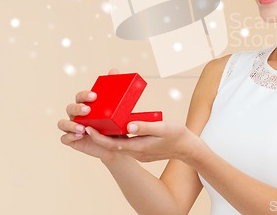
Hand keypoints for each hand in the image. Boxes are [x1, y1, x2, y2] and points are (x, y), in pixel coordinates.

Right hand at [57, 69, 122, 160]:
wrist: (114, 143)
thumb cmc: (114, 123)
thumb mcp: (116, 108)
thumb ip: (115, 90)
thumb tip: (114, 70)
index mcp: (85, 105)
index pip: (80, 96)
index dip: (84, 95)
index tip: (94, 96)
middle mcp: (76, 115)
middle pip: (70, 108)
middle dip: (77, 108)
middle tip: (88, 110)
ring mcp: (72, 128)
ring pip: (63, 123)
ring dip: (71, 124)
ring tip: (83, 127)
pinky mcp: (71, 140)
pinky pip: (64, 138)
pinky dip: (70, 136)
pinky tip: (80, 135)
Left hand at [84, 120, 198, 163]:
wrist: (188, 148)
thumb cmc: (177, 135)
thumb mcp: (162, 128)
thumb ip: (145, 127)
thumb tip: (128, 125)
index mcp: (139, 147)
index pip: (112, 144)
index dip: (98, 137)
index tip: (88, 128)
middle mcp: (136, 151)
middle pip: (112, 145)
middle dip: (99, 136)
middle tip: (87, 124)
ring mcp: (140, 152)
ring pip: (119, 144)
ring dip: (108, 136)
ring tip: (98, 123)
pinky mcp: (143, 149)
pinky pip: (126, 143)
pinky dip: (118, 136)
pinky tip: (117, 127)